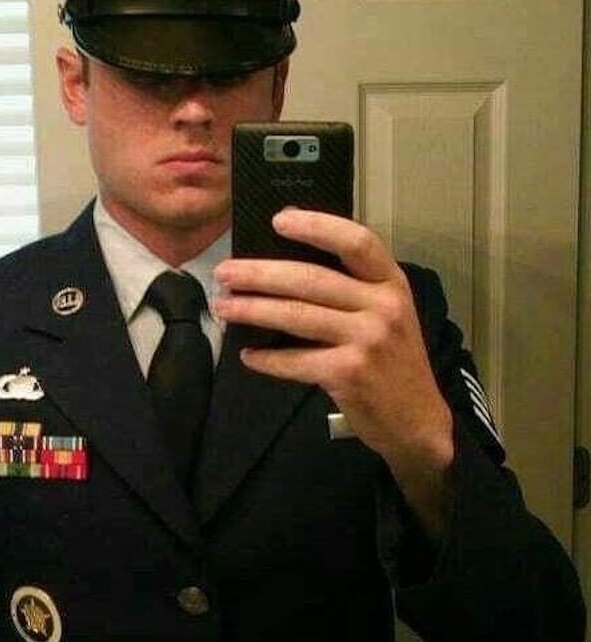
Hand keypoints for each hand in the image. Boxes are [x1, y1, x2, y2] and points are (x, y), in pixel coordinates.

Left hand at [214, 209, 453, 535]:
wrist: (418, 421)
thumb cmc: (393, 362)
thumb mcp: (387, 315)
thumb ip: (353, 290)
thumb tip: (284, 267)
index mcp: (391, 284)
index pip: (357, 241)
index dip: (317, 226)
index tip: (278, 219)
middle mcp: (383, 307)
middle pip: (311, 279)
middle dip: (260, 273)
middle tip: (225, 273)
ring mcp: (367, 340)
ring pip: (296, 316)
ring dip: (252, 310)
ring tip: (224, 307)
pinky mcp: (349, 373)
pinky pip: (295, 360)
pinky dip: (267, 359)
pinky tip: (248, 355)